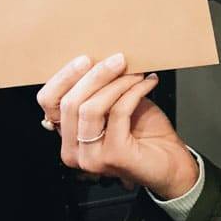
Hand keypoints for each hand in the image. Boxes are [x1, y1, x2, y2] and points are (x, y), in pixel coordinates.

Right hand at [36, 53, 198, 198]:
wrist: (172, 164)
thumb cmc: (145, 134)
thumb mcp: (115, 105)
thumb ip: (100, 89)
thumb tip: (100, 57)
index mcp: (67, 136)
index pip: (48, 102)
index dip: (64, 77)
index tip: (86, 58)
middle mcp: (73, 151)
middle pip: (70, 103)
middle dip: (95, 75)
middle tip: (118, 59)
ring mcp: (91, 157)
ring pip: (91, 108)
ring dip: (116, 83)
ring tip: (136, 73)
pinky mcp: (113, 156)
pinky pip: (118, 112)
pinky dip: (134, 92)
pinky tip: (148, 83)